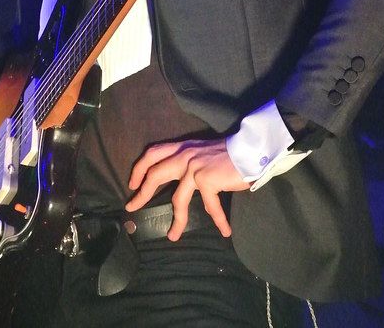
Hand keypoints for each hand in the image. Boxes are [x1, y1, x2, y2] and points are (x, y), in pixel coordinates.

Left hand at [126, 137, 249, 240]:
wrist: (250, 148)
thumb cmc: (230, 152)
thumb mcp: (203, 152)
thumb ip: (192, 164)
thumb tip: (187, 186)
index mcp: (183, 148)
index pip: (153, 153)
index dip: (140, 168)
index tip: (132, 183)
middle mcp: (185, 155)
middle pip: (155, 174)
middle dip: (142, 193)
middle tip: (133, 207)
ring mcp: (194, 168)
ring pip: (178, 199)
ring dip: (176, 221)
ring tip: (173, 237)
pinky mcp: (207, 180)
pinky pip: (210, 206)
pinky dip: (219, 220)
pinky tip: (225, 231)